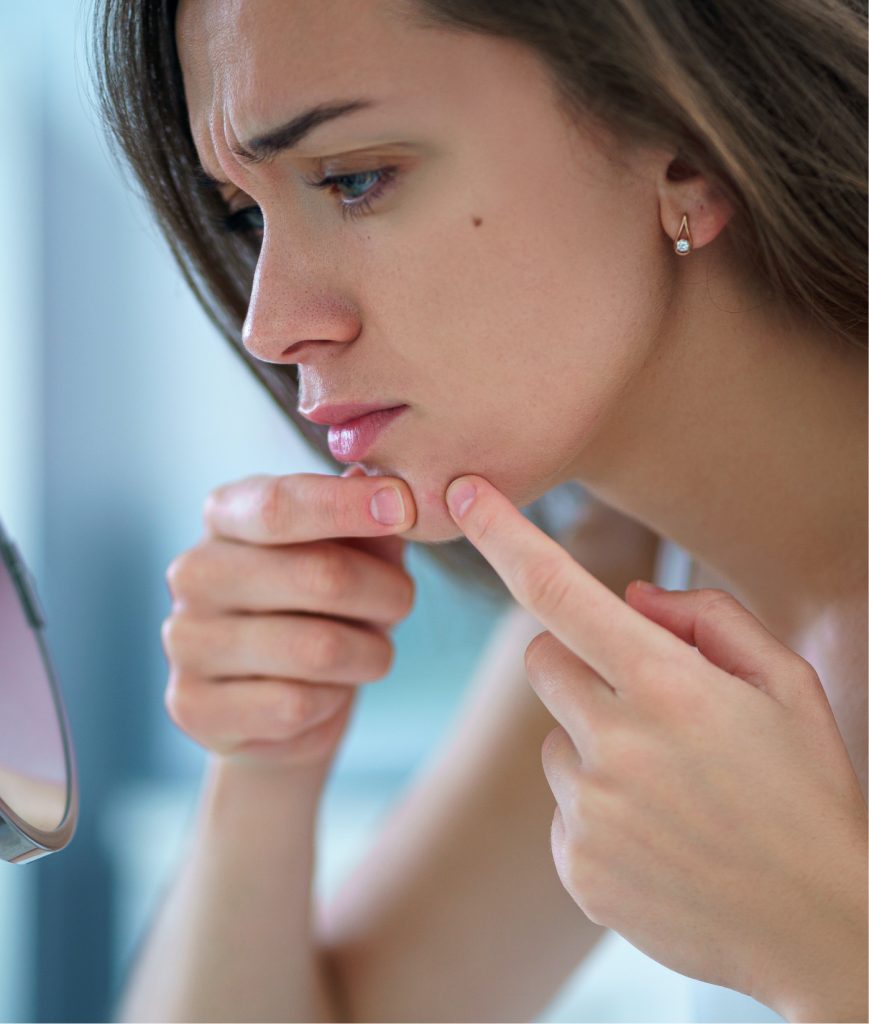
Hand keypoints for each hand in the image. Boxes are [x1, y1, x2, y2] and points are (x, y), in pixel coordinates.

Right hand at [160, 466, 415, 769]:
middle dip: (387, 593)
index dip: (346, 506)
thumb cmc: (325, 611)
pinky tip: (326, 693)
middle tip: (403, 602)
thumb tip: (381, 486)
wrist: (284, 708)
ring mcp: (185, 640)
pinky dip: (334, 700)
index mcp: (226, 515)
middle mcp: (194, 572)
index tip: (404, 506)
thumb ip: (370, 524)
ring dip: (370, 654)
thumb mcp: (356, 556)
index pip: (281, 504)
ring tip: (370, 653)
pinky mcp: (193, 707)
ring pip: (318, 650)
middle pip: (318, 575)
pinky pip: (297, 706)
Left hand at [445, 475, 867, 1014]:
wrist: (819, 927)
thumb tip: (631, 601)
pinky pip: (562, 806)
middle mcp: (617, 746)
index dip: (504, 533)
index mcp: (670, 686)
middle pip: (542, 660)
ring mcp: (591, 813)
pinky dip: (596, 808)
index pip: (560, 590)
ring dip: (595, 744)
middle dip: (579, 661)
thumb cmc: (806, 790)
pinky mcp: (576, 867)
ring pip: (554, 739)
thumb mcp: (787, 684)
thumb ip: (708, 619)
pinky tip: (657, 834)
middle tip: (644, 699)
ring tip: (668, 787)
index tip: (462, 491)